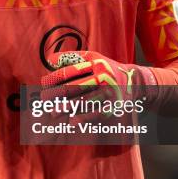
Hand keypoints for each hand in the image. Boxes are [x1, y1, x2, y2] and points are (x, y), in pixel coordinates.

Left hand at [41, 50, 156, 109]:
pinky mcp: (112, 105)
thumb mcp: (92, 57)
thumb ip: (72, 57)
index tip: (43, 83)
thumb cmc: (105, 68)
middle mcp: (102, 77)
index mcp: (95, 63)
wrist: (134, 80)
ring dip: (66, 108)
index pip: (69, 71)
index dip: (54, 78)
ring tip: (53, 112)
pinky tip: (71, 122)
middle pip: (73, 87)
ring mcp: (108, 92)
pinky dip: (83, 118)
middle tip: (43, 98)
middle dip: (55, 94)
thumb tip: (50, 59)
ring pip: (82, 102)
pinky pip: (95, 113)